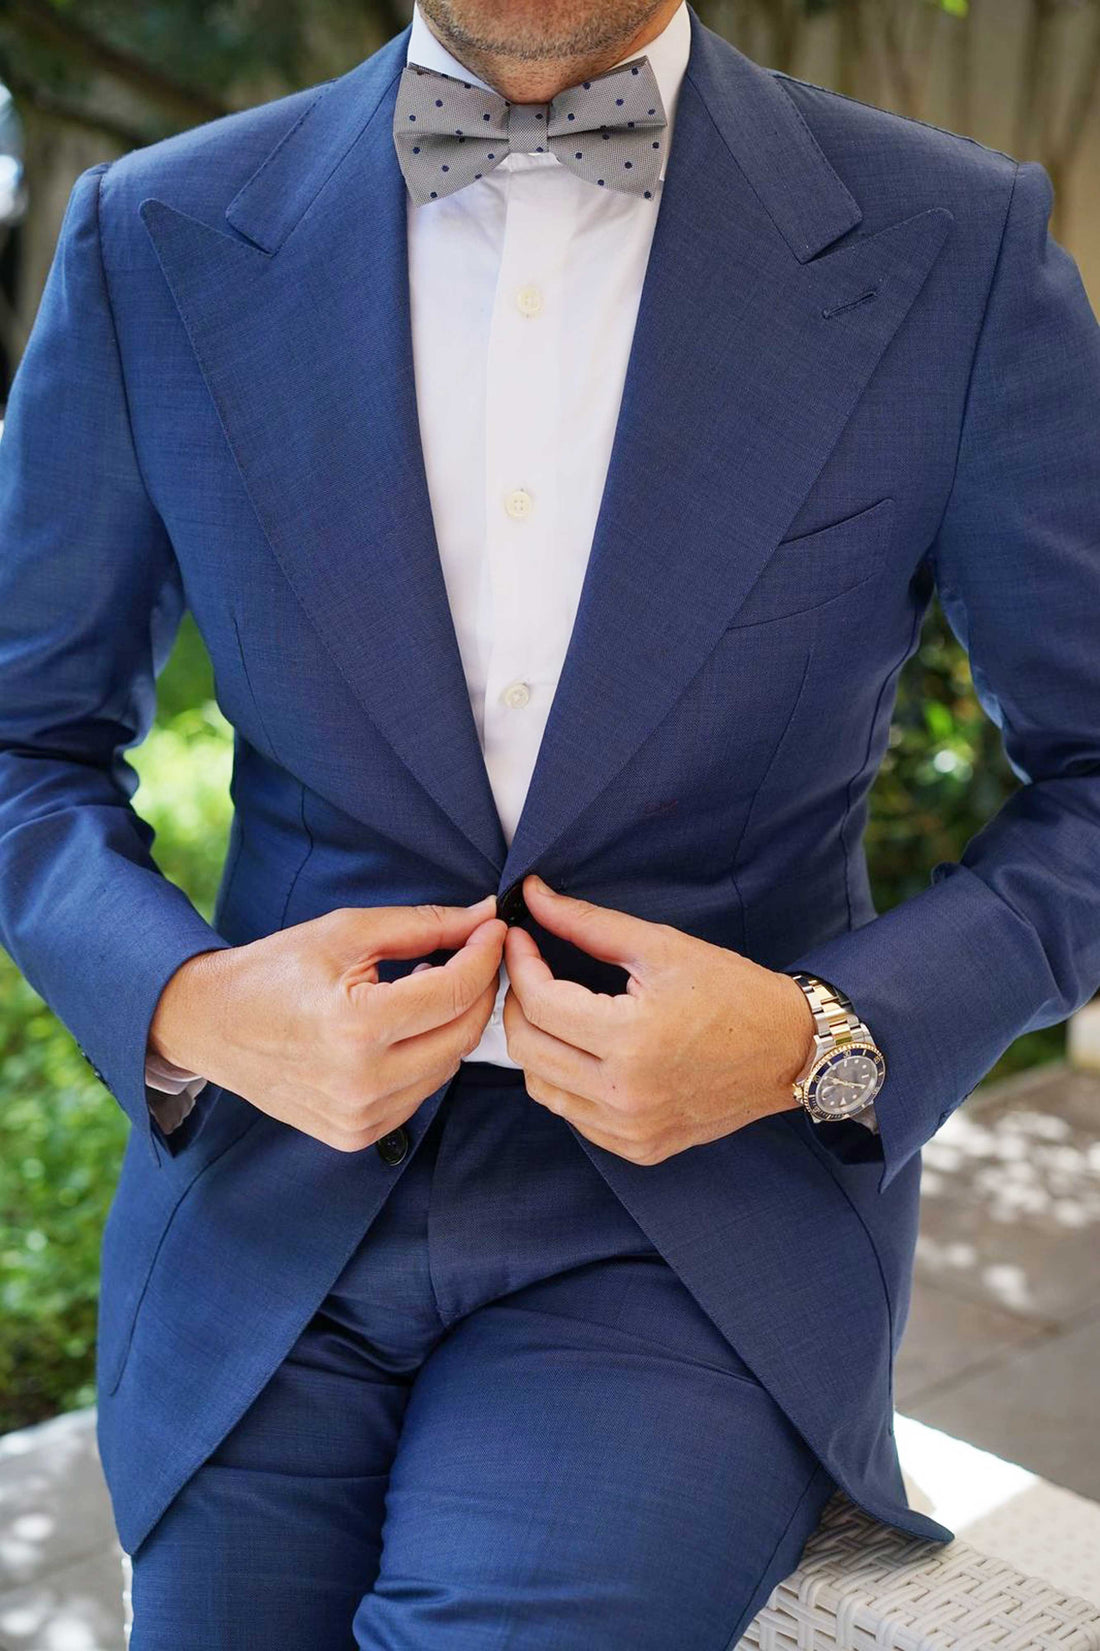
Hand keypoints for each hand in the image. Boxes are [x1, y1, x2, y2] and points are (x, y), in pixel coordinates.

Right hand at [149, 897, 505, 1151]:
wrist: (211, 1025)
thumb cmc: (274, 971)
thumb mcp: (345, 932)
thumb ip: (422, 925)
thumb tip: (482, 916)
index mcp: (356, 1027)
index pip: (454, 991)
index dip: (484, 954)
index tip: (493, 928)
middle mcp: (362, 1083)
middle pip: (463, 1034)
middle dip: (479, 988)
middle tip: (474, 953)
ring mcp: (360, 1117)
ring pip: (448, 1066)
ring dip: (453, 1024)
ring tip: (428, 987)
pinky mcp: (356, 1135)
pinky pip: (420, 1093)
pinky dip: (426, 1056)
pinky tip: (403, 1027)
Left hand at [502, 875, 813, 1165]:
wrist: (790, 1050)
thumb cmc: (733, 991)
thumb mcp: (661, 946)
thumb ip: (589, 923)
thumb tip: (533, 896)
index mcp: (631, 1040)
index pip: (540, 1003)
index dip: (520, 964)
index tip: (521, 938)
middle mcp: (625, 1094)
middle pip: (526, 1049)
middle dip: (517, 1002)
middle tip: (531, 971)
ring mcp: (631, 1129)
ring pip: (541, 1087)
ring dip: (536, 1043)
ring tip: (555, 1009)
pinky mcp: (638, 1148)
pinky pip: (573, 1114)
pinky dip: (565, 1079)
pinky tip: (584, 1049)